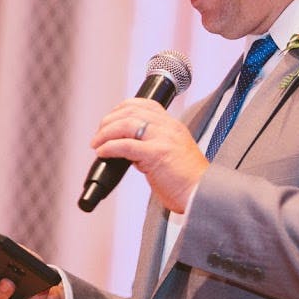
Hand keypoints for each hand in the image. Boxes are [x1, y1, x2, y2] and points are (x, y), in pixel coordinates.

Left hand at [90, 97, 207, 212]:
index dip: (123, 108)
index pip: (145, 104)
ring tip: (97, 144)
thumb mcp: (171, 154)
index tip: (110, 118)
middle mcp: (169, 127)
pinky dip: (109, 147)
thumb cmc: (186, 181)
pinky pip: (126, 145)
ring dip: (105, 133)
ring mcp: (163, 139)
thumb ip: (152, 146)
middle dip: (109, 121)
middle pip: (131, 111)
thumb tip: (129, 149)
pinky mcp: (156, 154)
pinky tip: (103, 153)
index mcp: (173, 125)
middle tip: (98, 134)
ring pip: (126, 124)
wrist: (201, 194)